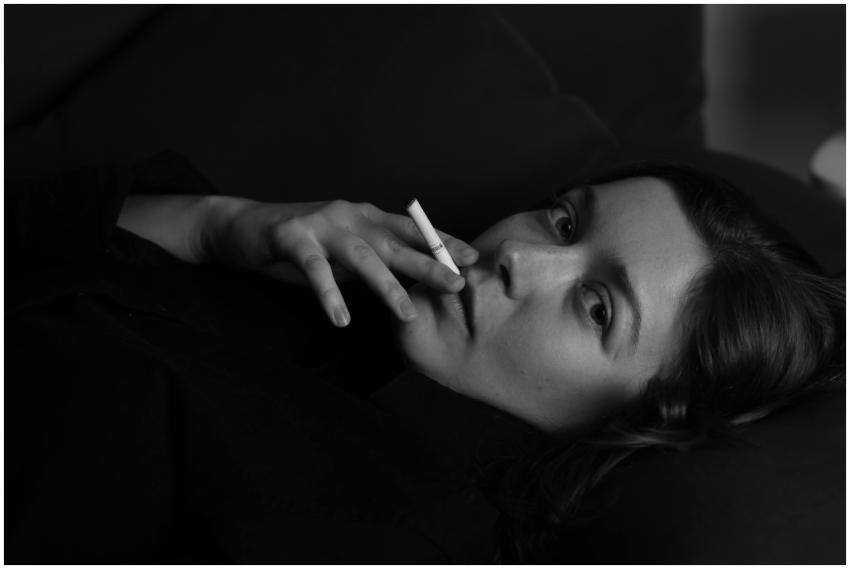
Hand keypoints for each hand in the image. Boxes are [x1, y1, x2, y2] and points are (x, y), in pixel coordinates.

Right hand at [202, 198, 478, 326]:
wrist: (243, 226)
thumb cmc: (300, 243)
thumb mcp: (343, 249)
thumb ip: (372, 259)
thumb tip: (410, 281)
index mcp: (366, 216)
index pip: (412, 229)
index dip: (441, 242)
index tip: (472, 258)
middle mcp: (350, 215)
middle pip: (396, 242)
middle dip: (428, 263)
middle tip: (456, 284)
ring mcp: (321, 224)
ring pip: (362, 256)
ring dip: (386, 286)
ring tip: (406, 314)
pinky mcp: (292, 237)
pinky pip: (314, 269)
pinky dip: (329, 294)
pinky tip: (341, 318)